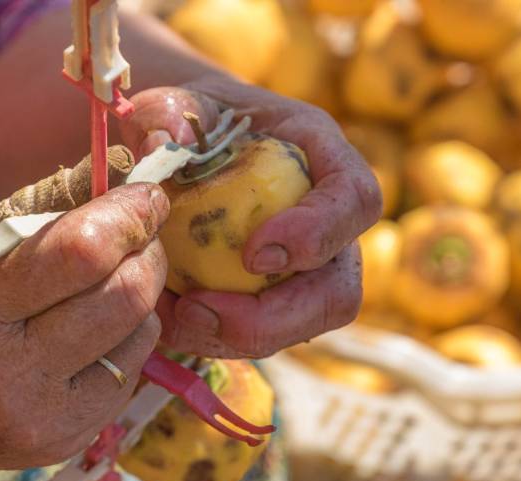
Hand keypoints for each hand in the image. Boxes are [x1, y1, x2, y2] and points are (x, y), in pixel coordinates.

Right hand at [0, 184, 169, 480]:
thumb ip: (34, 209)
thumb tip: (119, 169)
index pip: (80, 255)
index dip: (128, 216)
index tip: (146, 193)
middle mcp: (10, 374)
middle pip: (124, 297)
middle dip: (147, 251)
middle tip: (138, 231)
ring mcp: (43, 417)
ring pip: (139, 336)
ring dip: (141, 293)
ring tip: (112, 277)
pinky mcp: (66, 441)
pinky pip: (130, 373)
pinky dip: (127, 337)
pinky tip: (96, 326)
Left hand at [120, 80, 380, 358]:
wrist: (182, 146)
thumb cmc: (187, 116)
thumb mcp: (174, 101)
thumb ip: (168, 114)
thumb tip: (166, 143)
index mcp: (321, 158)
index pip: (355, 200)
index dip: (319, 234)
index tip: (256, 255)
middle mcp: (327, 226)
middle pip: (336, 293)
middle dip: (274, 317)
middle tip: (200, 311)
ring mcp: (303, 273)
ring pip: (297, 328)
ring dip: (233, 337)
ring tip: (172, 317)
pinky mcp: (268, 305)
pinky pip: (251, 338)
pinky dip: (207, 338)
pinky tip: (164, 318)